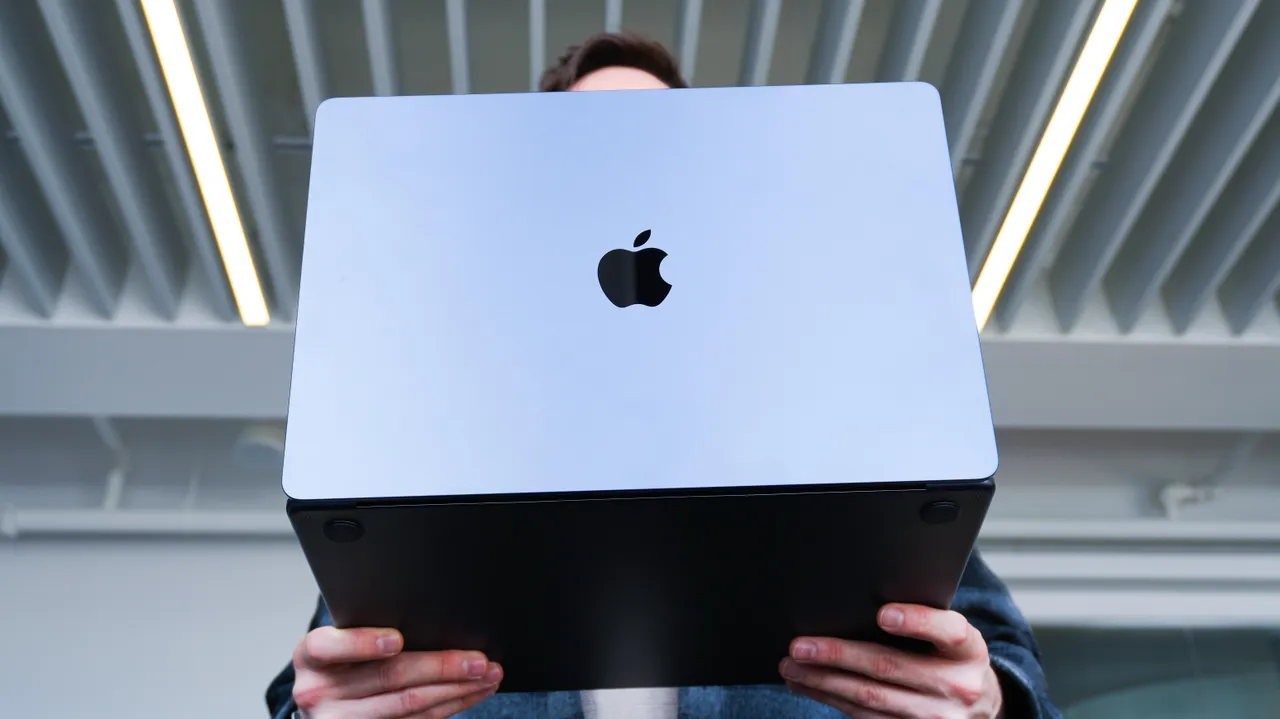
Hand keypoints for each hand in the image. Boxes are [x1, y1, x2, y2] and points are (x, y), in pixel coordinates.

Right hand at [291, 626, 502, 717]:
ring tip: (487, 676)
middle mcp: (318, 691)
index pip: (329, 646)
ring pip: (407, 704)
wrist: (323, 699)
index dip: (363, 643)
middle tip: (478, 660)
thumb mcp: (340, 641)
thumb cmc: (340, 659)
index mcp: (311, 656)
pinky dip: (448, 706)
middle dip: (441, 666)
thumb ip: (368, 630)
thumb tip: (434, 622)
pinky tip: (469, 693)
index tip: (396, 640)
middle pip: (387, 677)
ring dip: (455, 690)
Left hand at [779, 604, 1002, 717]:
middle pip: (889, 668)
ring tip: (792, 667)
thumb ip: (921, 621)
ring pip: (870, 698)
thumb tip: (856, 602)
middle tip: (800, 646)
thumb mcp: (951, 636)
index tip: (882, 613)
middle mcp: (958, 686)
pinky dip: (833, 700)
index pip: (947, 631)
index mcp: (969, 649)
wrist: (980, 705)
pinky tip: (809, 686)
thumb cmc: (951, 656)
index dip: (916, 621)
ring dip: (824, 682)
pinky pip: (866, 718)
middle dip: (838, 655)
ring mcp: (936, 717)